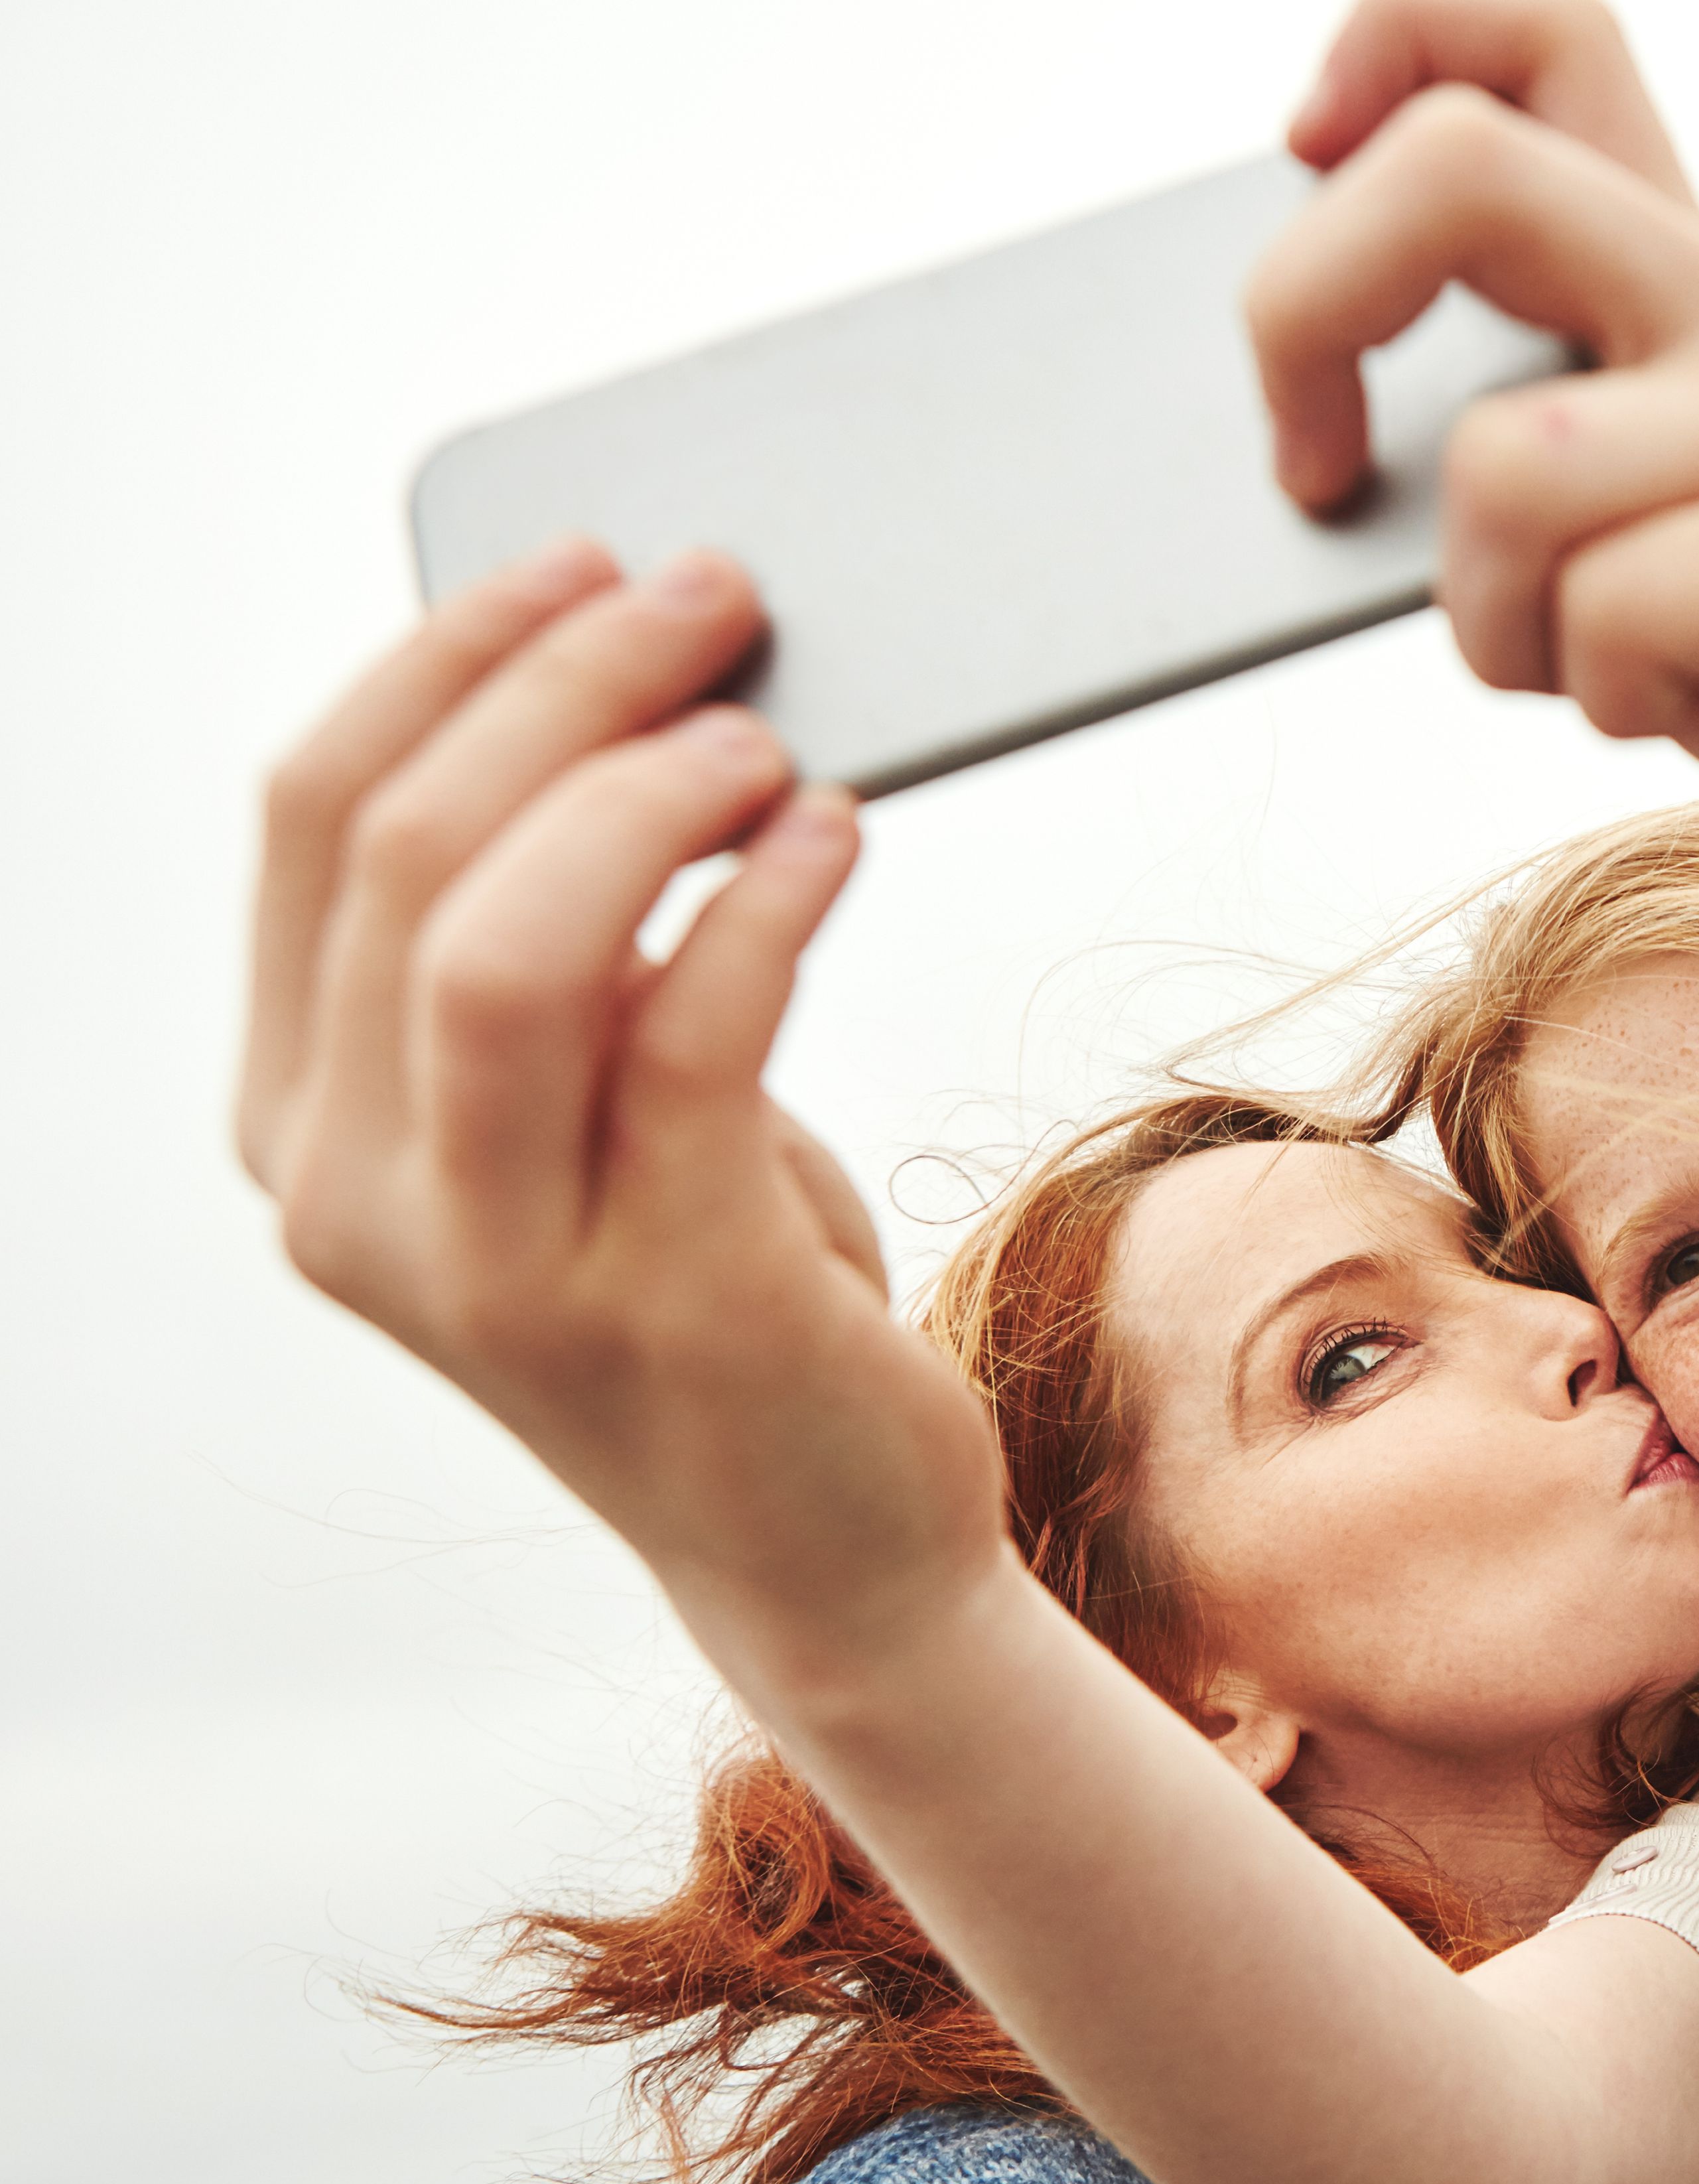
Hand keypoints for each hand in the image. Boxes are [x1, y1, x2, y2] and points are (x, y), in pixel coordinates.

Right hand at [241, 544, 1008, 1698]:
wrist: (824, 1540)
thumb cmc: (714, 1277)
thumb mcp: (591, 1102)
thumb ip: (550, 947)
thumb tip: (628, 705)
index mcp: (301, 1120)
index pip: (314, 822)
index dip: (449, 659)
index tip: (585, 565)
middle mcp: (358, 1198)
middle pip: (412, 854)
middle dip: (568, 684)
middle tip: (715, 601)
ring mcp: (501, 1265)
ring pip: (507, 946)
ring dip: (646, 793)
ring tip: (765, 733)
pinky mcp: (669, 1299)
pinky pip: (692, 1043)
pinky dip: (767, 907)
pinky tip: (834, 838)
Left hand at [1248, 2, 1698, 951]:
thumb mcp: (1637, 546)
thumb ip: (1516, 461)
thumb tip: (1313, 453)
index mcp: (1689, 275)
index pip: (1531, 29)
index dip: (1380, 52)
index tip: (1307, 172)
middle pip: (1458, 169)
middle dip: (1303, 314)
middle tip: (1311, 471)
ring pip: (1509, 467)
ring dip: (1492, 620)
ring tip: (1591, 674)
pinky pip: (1620, 603)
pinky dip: (1607, 692)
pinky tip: (1679, 709)